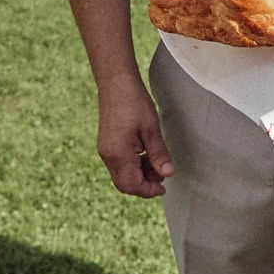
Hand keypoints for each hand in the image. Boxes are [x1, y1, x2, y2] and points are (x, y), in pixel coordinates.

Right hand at [97, 79, 174, 197]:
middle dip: (144, 185)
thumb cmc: (134, 102)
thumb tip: (168, 174)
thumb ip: (159, 154)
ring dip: (139, 175)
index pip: (132, 185)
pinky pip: (119, 165)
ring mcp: (105, 150)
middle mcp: (108, 156)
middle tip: (162, 174)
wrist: (116, 83)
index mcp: (118, 154)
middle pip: (125, 185)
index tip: (164, 187)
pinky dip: (133, 166)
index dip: (149, 190)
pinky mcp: (106, 144)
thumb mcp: (152, 129)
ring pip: (122, 176)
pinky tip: (145, 155)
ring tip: (156, 162)